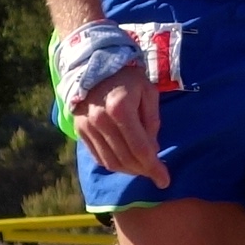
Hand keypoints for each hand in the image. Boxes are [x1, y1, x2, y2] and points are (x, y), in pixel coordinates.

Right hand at [73, 68, 168, 186]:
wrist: (93, 63)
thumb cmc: (127, 77)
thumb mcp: (148, 92)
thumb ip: (152, 121)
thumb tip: (153, 149)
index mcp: (120, 109)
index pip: (140, 149)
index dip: (154, 168)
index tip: (164, 181)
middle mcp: (101, 120)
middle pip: (126, 158)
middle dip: (143, 171)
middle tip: (156, 174)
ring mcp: (87, 126)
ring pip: (110, 162)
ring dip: (129, 170)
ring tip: (142, 169)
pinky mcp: (79, 129)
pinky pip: (97, 156)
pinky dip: (113, 164)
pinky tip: (125, 162)